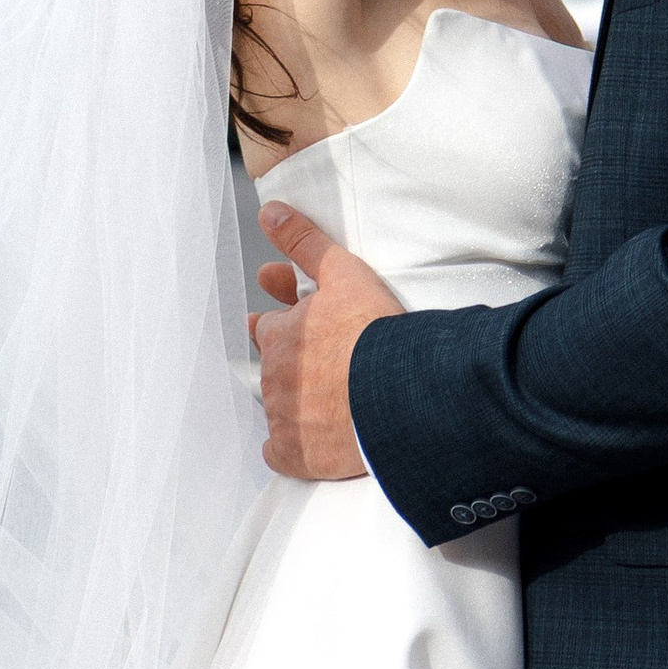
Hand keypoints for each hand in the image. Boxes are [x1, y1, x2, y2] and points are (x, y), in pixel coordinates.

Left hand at [249, 201, 399, 479]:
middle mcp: (275, 379)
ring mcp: (283, 421)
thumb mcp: (341, 272)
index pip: (269, 328)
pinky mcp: (296, 457)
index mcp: (280, 335)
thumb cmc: (374, 332)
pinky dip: (291, 447)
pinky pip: (280, 454)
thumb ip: (303, 241)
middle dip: (289, 364)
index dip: (284, 323)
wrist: (398, 394)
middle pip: (273, 369)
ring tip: (325, 401)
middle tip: (316, 365)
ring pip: (279, 409)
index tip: (297, 325)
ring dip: (295, 403)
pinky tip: (306, 441)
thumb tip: (269, 211)